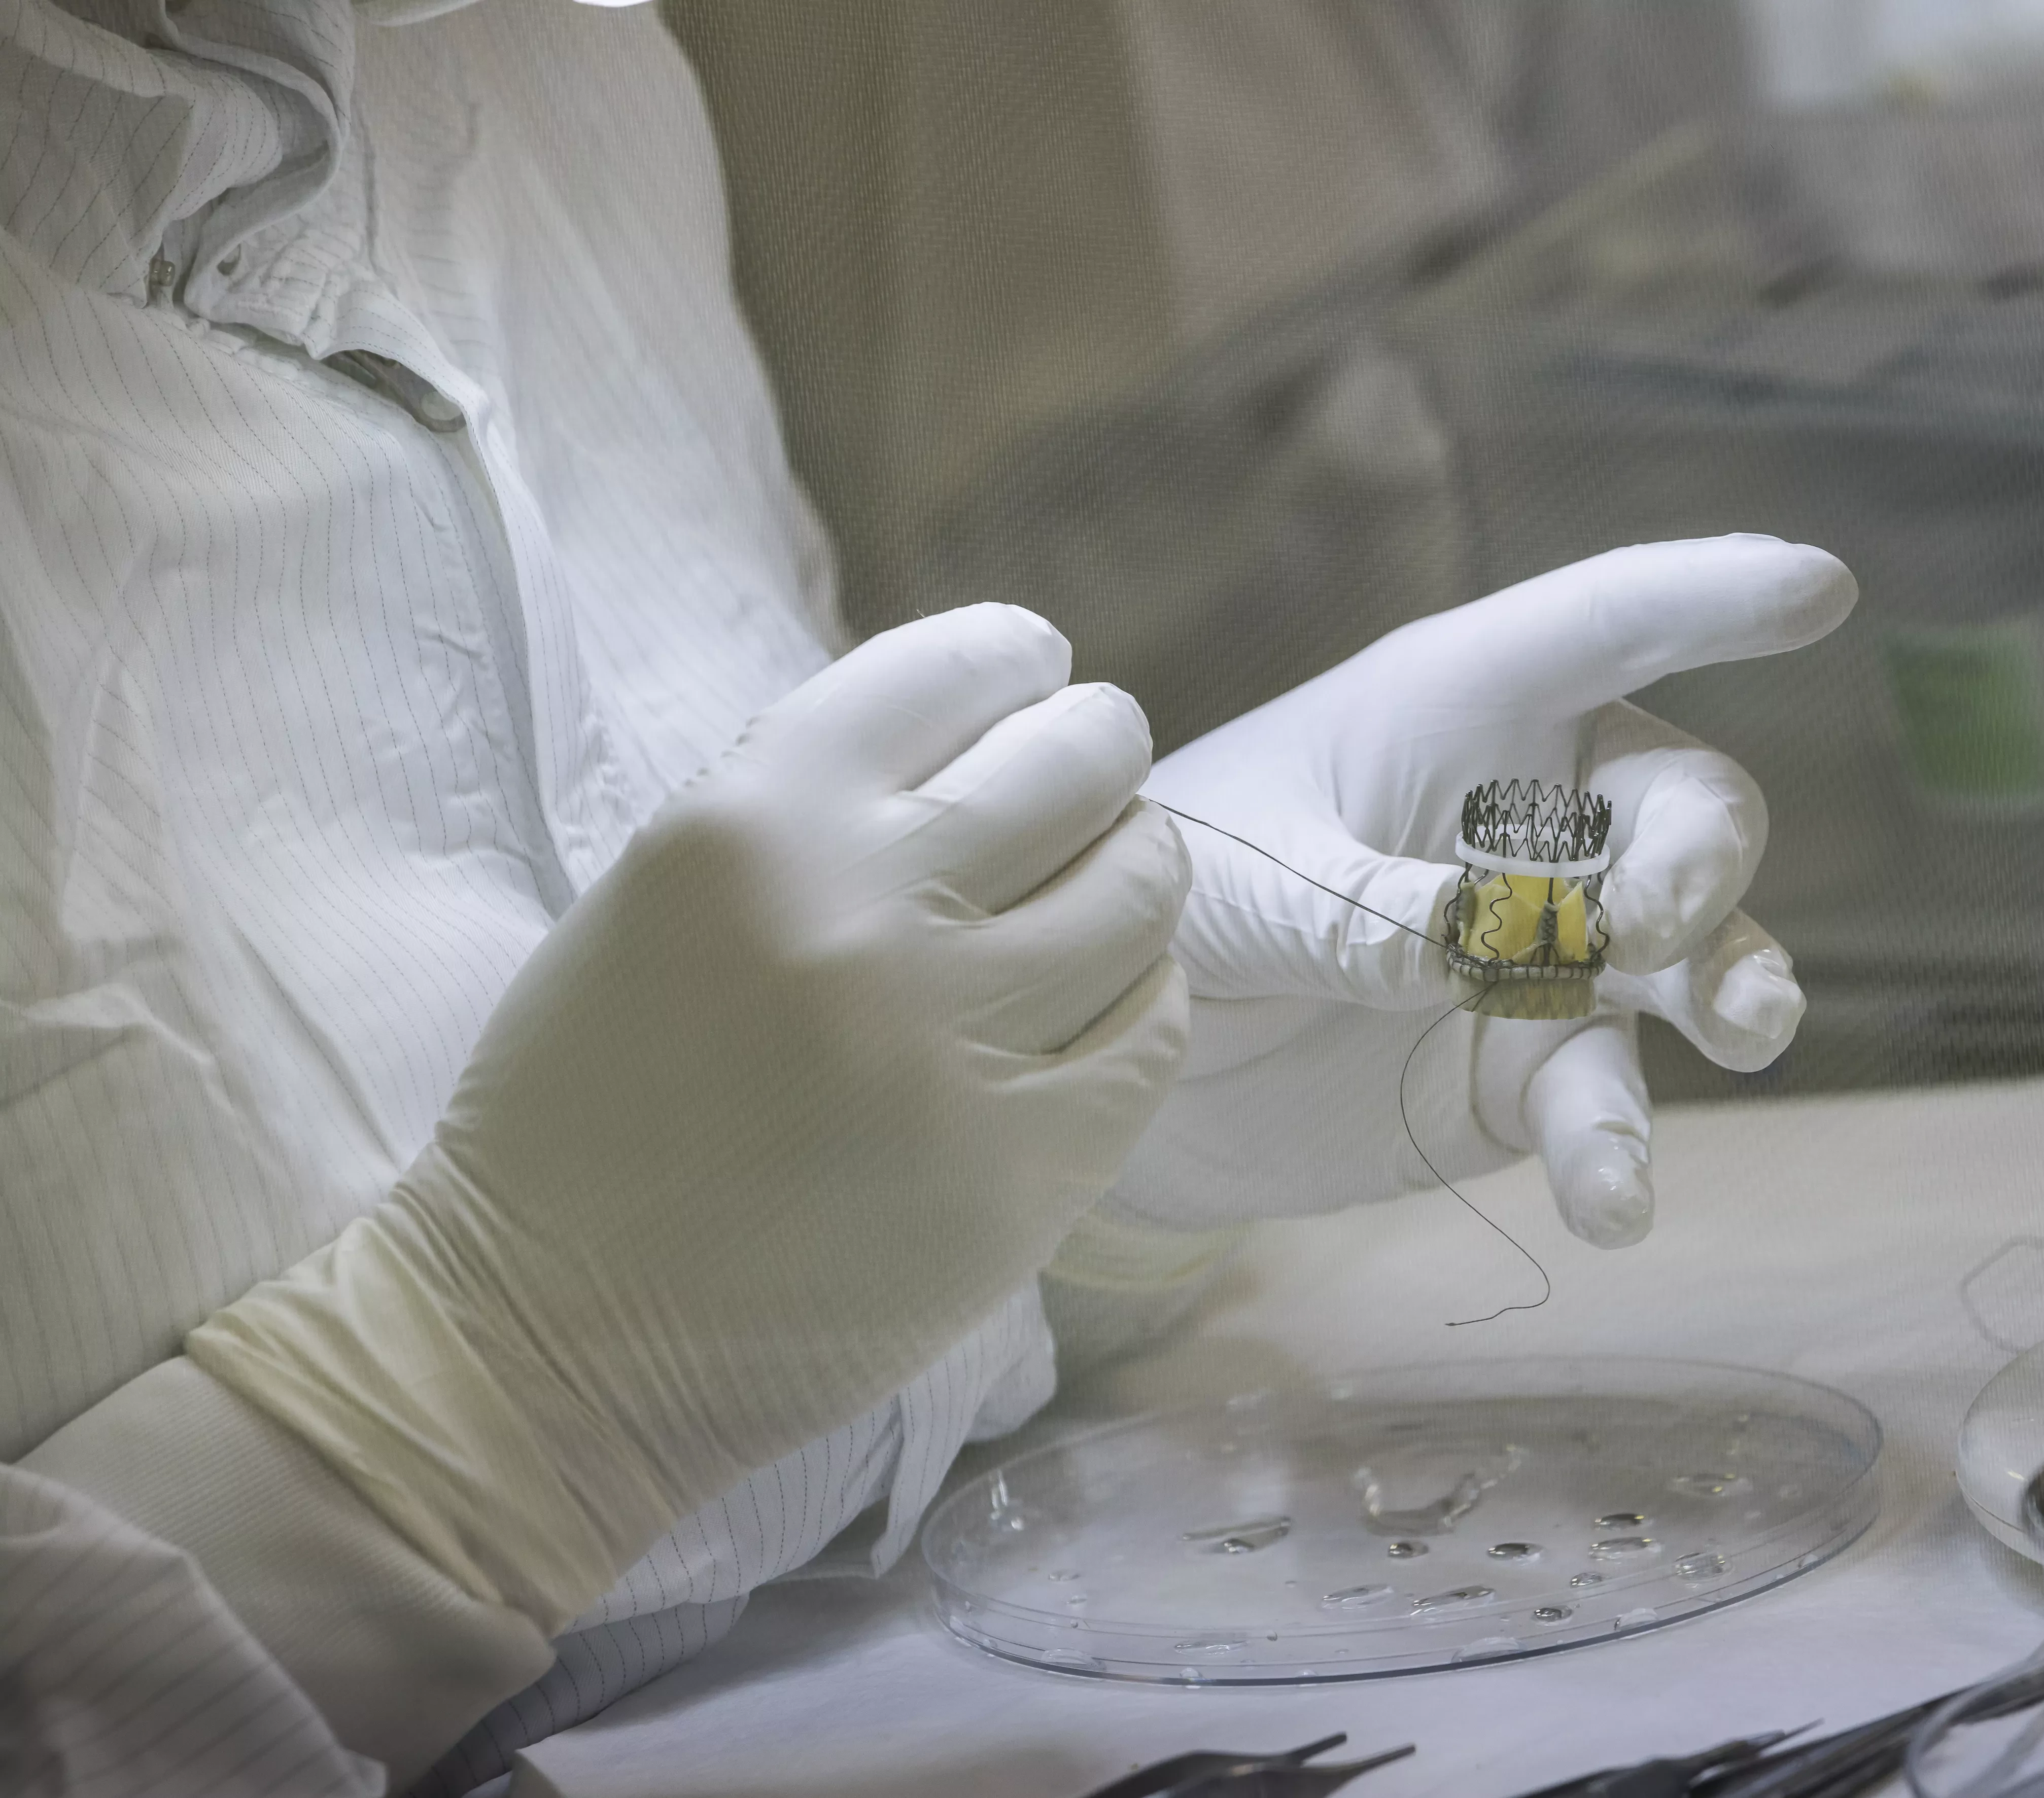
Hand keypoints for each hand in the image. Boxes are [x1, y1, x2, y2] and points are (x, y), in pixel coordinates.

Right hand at [190, 606, 1189, 1629]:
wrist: (547, 1337)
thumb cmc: (586, 1109)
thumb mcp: (665, 893)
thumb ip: (818, 808)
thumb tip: (984, 736)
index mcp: (752, 823)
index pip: (947, 673)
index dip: (1013, 658)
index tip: (1038, 668)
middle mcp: (866, 915)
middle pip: (1076, 767)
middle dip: (1099, 750)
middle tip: (1099, 766)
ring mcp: (956, 1049)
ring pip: (1140, 894)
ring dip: (1139, 865)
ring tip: (1117, 873)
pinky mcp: (1022, 1174)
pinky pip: (1152, 1037)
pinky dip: (1149, 997)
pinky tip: (1119, 993)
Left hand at [1113, 536, 1851, 1248]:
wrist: (1122, 1055)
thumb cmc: (1167, 893)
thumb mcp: (1222, 877)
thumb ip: (1350, 903)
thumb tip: (1478, 949)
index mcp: (1459, 707)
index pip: (1605, 625)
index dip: (1711, 597)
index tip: (1820, 585)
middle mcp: (1535, 818)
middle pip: (1689, 807)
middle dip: (1698, 858)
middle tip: (1637, 928)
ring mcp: (1553, 953)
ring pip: (1697, 955)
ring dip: (1733, 988)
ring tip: (1741, 1031)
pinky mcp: (1532, 1070)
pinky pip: (1608, 1102)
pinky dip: (1618, 1152)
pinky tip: (1610, 1201)